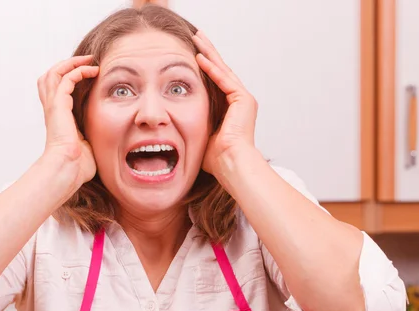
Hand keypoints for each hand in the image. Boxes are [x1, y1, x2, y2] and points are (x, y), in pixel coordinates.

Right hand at [38, 55, 99, 186]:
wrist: (67, 170)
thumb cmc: (77, 166)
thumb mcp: (87, 146)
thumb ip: (92, 137)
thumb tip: (107, 141)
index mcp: (58, 119)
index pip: (57, 91)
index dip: (69, 78)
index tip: (90, 74)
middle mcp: (53, 110)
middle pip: (49, 77)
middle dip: (67, 65)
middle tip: (87, 60)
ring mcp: (53, 107)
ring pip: (54, 73)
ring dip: (72, 63)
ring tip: (89, 60)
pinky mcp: (58, 106)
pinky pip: (65, 79)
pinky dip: (78, 70)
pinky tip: (92, 70)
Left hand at [192, 31, 257, 175]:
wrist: (231, 165)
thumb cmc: (216, 159)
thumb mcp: (201, 136)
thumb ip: (194, 126)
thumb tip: (174, 129)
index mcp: (231, 109)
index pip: (215, 81)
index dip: (204, 66)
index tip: (192, 54)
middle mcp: (240, 101)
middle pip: (220, 70)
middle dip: (207, 53)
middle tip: (196, 37)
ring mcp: (244, 99)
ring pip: (223, 70)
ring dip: (209, 54)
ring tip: (198, 38)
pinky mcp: (244, 100)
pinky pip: (225, 79)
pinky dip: (212, 69)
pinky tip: (200, 57)